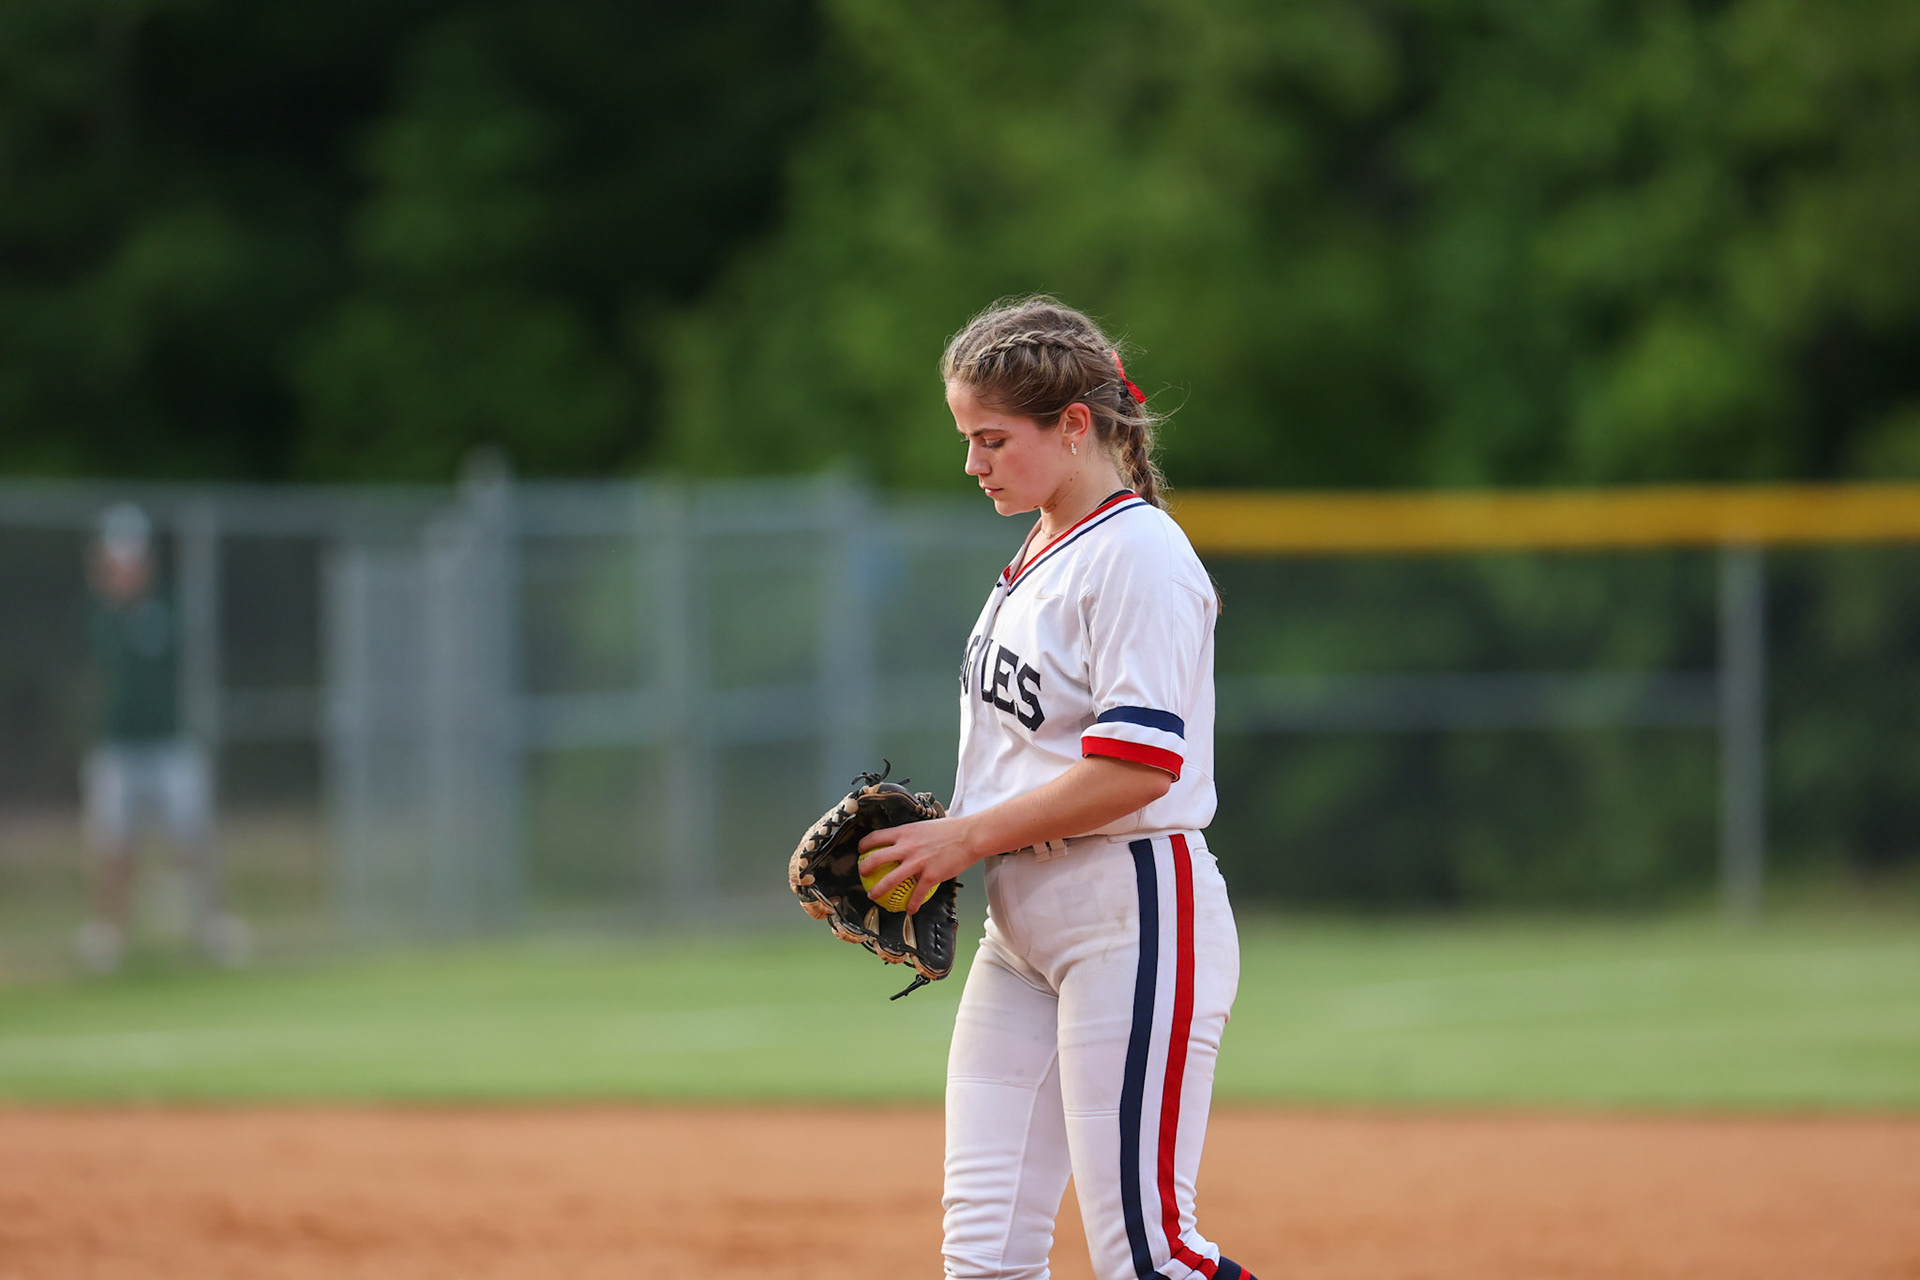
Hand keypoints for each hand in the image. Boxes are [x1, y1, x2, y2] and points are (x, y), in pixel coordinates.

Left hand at [858, 817, 984, 913]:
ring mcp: (917, 862)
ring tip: (873, 896)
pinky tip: (910, 910)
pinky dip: (911, 904)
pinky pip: (916, 894)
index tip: (861, 850)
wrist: (970, 836)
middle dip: (864, 868)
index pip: (876, 837)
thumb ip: (915, 832)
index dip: (864, 844)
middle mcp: (907, 847)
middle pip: (876, 859)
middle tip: (862, 874)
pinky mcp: (930, 875)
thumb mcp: (927, 824)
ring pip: (890, 880)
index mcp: (905, 832)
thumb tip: (910, 835)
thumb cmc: (952, 829)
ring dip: (878, 890)